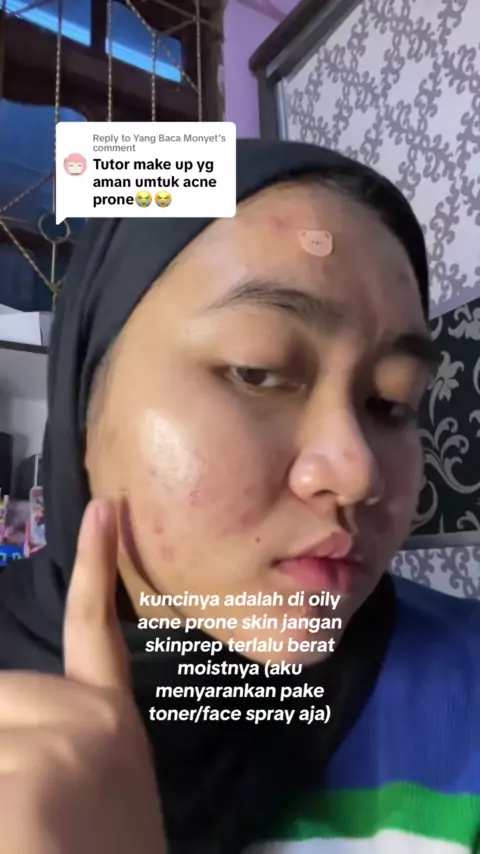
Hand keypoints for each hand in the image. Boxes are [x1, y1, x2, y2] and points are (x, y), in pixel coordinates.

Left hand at [0, 500, 165, 853]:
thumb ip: (59, 733)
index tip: (105, 509)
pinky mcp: (25, 780)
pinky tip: (19, 828)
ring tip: (23, 824)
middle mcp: (89, 721)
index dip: (97, 567)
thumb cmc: (105, 847)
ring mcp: (55, 745)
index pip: (95, 629)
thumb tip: (13, 703)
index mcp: (110, 724)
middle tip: (19, 801)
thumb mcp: (90, 790)